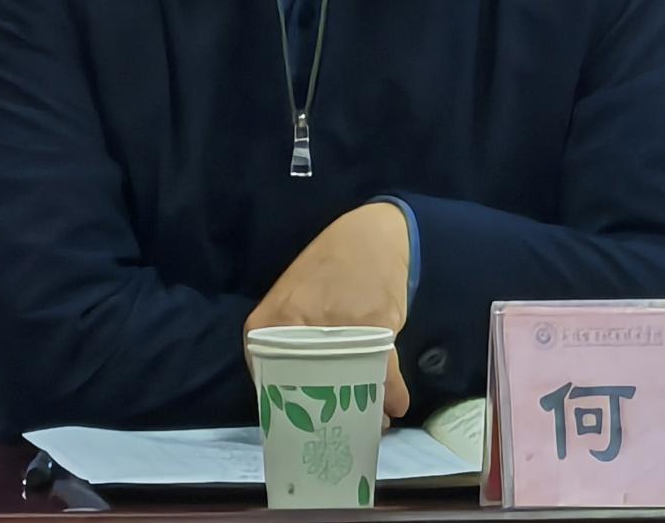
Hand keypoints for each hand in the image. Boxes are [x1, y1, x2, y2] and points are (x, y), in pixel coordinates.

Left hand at [244, 202, 412, 420]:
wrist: (368, 236)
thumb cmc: (324, 271)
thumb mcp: (291, 302)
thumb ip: (287, 345)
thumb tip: (297, 399)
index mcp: (269, 324)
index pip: (271, 385)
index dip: (293, 414)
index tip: (309, 429)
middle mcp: (296, 326)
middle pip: (310, 392)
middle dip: (330, 417)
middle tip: (344, 429)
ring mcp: (335, 326)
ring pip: (349, 386)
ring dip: (365, 410)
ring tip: (374, 422)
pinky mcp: (373, 324)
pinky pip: (382, 372)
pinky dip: (392, 394)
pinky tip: (395, 404)